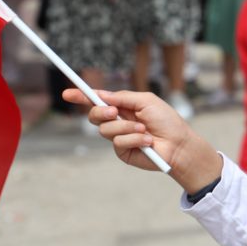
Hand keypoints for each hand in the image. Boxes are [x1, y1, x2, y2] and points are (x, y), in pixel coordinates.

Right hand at [61, 89, 220, 190]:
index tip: (67, 94)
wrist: (179, 144)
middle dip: (100, 112)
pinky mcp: (123, 152)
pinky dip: (134, 139)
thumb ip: (123, 97)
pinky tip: (147, 141)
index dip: (81, 97)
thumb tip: (102, 94)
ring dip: (126, 127)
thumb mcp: (146, 101)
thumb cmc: (167, 121)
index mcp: (123, 107)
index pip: (98, 100)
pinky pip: (118, 142)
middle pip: (94, 115)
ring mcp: (119, 137)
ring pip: (105, 130)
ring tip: (144, 129)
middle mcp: (118, 121)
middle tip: (113, 111)